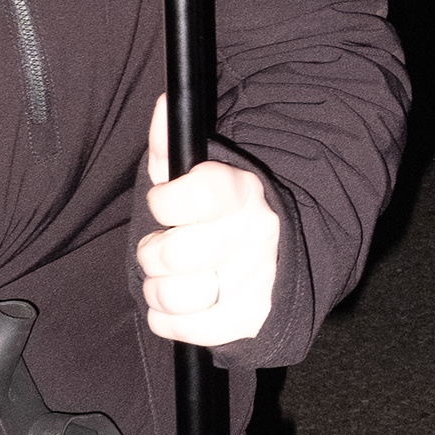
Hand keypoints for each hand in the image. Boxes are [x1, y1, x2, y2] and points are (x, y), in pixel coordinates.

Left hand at [138, 96, 281, 345]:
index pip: (195, 196)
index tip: (167, 202)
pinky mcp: (250, 321)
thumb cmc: (222, 213)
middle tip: (164, 246)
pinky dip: (169, 319)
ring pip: (174, 297)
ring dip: (159, 289)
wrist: (280, 252)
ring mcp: (255, 282)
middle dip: (154, 252)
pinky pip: (181, 330)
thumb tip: (165, 104)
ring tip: (171, 277)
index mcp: (243, 192)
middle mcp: (255, 236)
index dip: (165, 202)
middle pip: (175, 255)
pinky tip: (184, 302)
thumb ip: (173, 144)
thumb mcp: (199, 173)